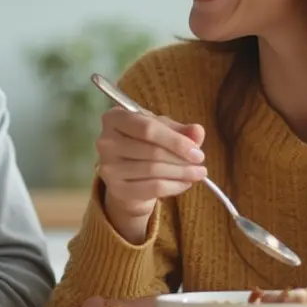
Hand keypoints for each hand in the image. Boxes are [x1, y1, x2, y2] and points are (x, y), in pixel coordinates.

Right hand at [95, 107, 206, 242]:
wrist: (127, 176)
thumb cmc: (145, 145)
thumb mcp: (162, 131)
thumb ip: (180, 130)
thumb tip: (197, 131)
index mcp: (114, 118)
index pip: (147, 128)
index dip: (175, 141)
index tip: (197, 152)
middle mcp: (105, 141)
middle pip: (151, 151)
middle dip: (181, 159)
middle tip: (201, 164)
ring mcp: (108, 166)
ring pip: (153, 170)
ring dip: (181, 173)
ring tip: (198, 174)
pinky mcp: (116, 188)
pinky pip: (151, 188)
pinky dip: (173, 186)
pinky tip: (185, 183)